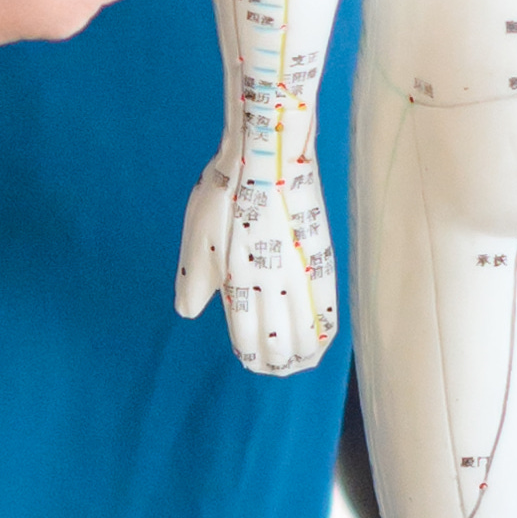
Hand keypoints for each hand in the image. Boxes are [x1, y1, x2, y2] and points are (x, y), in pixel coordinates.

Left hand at [174, 103, 334, 371]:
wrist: (269, 153)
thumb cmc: (225, 191)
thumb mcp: (197, 233)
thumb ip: (194, 279)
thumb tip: (188, 313)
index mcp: (240, 281)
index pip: (248, 340)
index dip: (249, 358)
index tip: (249, 361)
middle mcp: (274, 286)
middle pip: (280, 345)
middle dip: (275, 362)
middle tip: (271, 364)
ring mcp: (303, 275)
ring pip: (309, 337)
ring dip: (301, 355)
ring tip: (294, 359)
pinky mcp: (323, 260)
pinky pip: (328, 311)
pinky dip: (324, 333)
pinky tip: (320, 340)